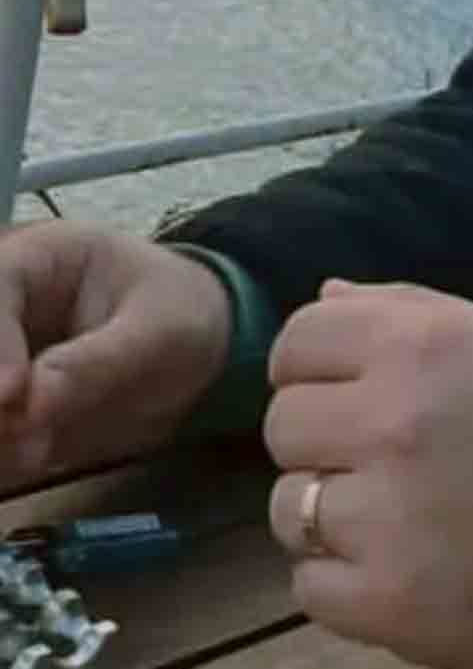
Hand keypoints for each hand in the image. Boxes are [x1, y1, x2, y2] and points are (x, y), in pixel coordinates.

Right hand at [0, 222, 233, 480]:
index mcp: (43, 259)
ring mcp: (0, 355)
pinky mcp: (4, 406)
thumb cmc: (182, 316)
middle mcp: (6, 306)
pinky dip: (5, 454)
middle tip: (23, 438)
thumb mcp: (157, 332)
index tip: (11, 396)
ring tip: (34, 457)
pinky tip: (28, 464)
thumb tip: (28, 408)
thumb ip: (95, 364)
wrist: (201, 349)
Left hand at [264, 280, 472, 668]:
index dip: (310, 367)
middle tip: (375, 455)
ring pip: (287, 507)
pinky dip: (344, 578)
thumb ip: (404, 308)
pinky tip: (396, 561)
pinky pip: (308, 582)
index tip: (340, 392)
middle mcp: (393, 420)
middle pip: (283, 425)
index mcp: (418, 345)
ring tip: (392, 512)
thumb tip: (324, 298)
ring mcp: (384, 515)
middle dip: (320, 439)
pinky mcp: (385, 599)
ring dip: (329, 511)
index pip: (297, 342)